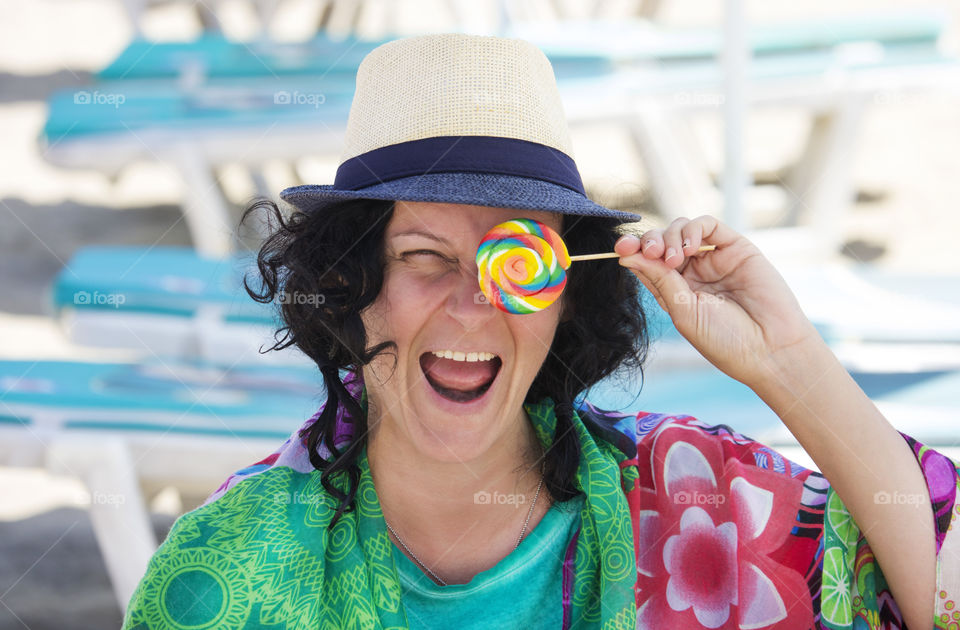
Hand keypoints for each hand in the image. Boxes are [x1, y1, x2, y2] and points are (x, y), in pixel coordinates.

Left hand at [614, 215, 822, 388]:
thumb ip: (659, 279)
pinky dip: (694, 228)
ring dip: (671, 236)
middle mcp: (693, 272)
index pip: (647, 262)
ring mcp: (714, 258)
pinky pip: (709, 225)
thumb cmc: (726, 340)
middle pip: (661, 241)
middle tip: (651, 253)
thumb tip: (626, 255)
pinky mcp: (736, 247)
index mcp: (675, 290)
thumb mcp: (682, 311)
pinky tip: (690, 246)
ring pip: (682, 229)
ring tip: (674, 258)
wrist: (770, 349)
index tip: (621, 248)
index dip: (633, 251)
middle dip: (650, 241)